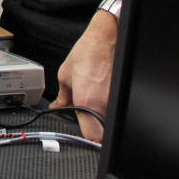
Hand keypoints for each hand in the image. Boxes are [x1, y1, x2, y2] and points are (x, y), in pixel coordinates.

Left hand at [51, 13, 117, 140]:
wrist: (106, 39)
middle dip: (96, 131)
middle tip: (88, 123)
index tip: (84, 136)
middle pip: (103, 131)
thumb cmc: (87, 53)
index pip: (91, 134)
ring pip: (110, 120)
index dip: (88, 139)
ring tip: (94, 106)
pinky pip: (115, 108)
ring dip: (103, 119)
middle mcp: (104, 104)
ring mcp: (115, 100)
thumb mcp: (65, 75)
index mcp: (86, 102)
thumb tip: (57, 106)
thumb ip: (62, 96)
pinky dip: (109, 108)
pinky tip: (103, 97)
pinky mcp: (121, 94)